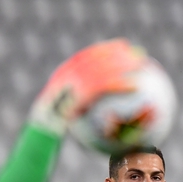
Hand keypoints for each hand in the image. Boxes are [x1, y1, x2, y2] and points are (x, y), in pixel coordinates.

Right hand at [29, 38, 147, 135]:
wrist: (42, 134)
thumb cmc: (53, 129)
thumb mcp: (64, 113)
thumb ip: (77, 104)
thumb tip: (93, 105)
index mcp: (62, 75)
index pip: (85, 56)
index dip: (104, 50)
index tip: (122, 46)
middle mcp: (66, 74)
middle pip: (95, 58)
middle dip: (117, 53)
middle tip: (136, 53)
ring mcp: (70, 83)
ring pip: (101, 68)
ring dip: (122, 64)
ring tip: (140, 65)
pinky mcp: (77, 94)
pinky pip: (103, 86)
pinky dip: (120, 84)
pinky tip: (135, 87)